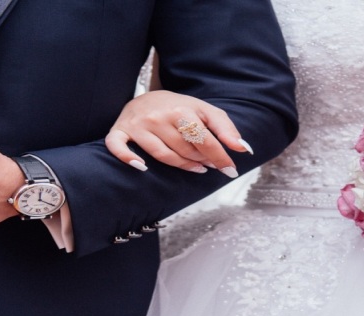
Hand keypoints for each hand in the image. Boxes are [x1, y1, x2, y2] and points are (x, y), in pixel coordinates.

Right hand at [105, 90, 251, 177]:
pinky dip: (128, 158)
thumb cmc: (178, 109)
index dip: (219, 157)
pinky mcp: (120, 131)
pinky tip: (141, 167)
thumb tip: (244, 149)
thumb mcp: (204, 111)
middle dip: (202, 160)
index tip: (230, 170)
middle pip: (185, 149)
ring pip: (162, 155)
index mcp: (181, 109)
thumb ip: (225, 128)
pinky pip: (119, 147)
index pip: (204, 139)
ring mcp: (138, 125)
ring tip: (195, 167)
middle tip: (209, 163)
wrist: (146, 98)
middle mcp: (158, 116)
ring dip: (182, 165)